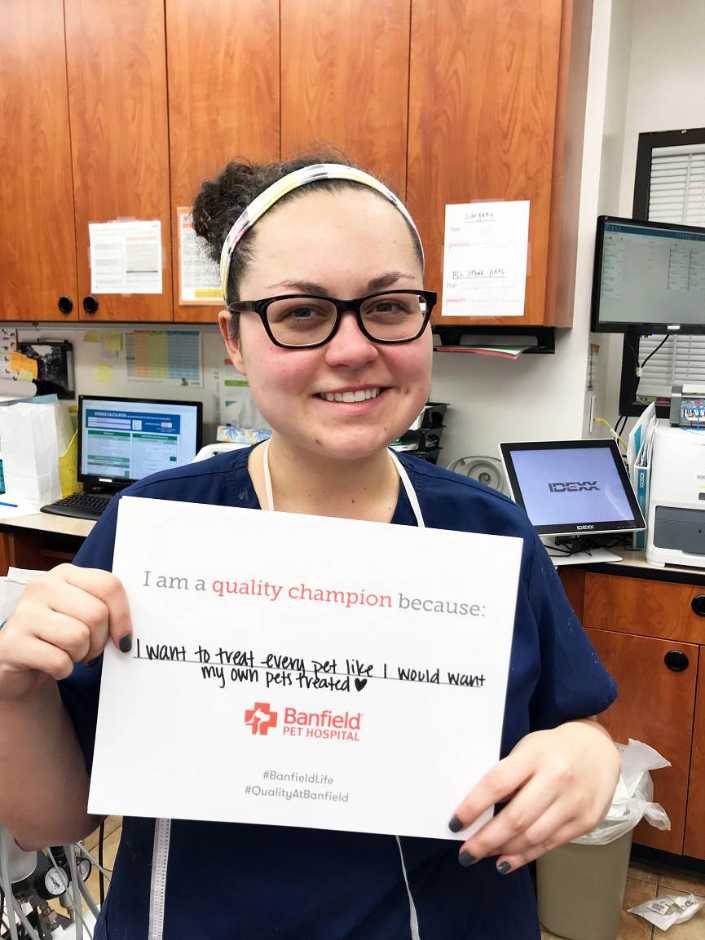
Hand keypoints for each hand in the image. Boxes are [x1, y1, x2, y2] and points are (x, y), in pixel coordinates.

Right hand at [0, 564, 131, 701]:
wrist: (19, 661)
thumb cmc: (60, 635)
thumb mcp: (83, 613)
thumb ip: (107, 609)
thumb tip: (129, 632)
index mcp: (65, 574)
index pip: (108, 585)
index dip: (123, 615)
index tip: (123, 638)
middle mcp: (42, 586)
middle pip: (96, 614)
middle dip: (100, 641)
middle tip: (89, 648)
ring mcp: (23, 613)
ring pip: (78, 637)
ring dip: (80, 655)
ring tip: (68, 653)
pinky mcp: (11, 643)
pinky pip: (59, 661)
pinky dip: (63, 670)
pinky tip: (51, 664)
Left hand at [449, 720, 619, 873]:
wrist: (599, 750)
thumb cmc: (552, 749)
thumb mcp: (527, 749)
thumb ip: (508, 775)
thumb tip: (478, 810)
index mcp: (535, 755)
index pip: (498, 783)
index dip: (473, 806)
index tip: (455, 823)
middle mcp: (557, 778)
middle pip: (516, 817)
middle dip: (486, 840)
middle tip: (466, 852)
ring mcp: (574, 802)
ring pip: (532, 836)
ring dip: (503, 850)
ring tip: (483, 855)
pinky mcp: (586, 821)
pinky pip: (550, 844)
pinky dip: (525, 856)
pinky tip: (506, 860)